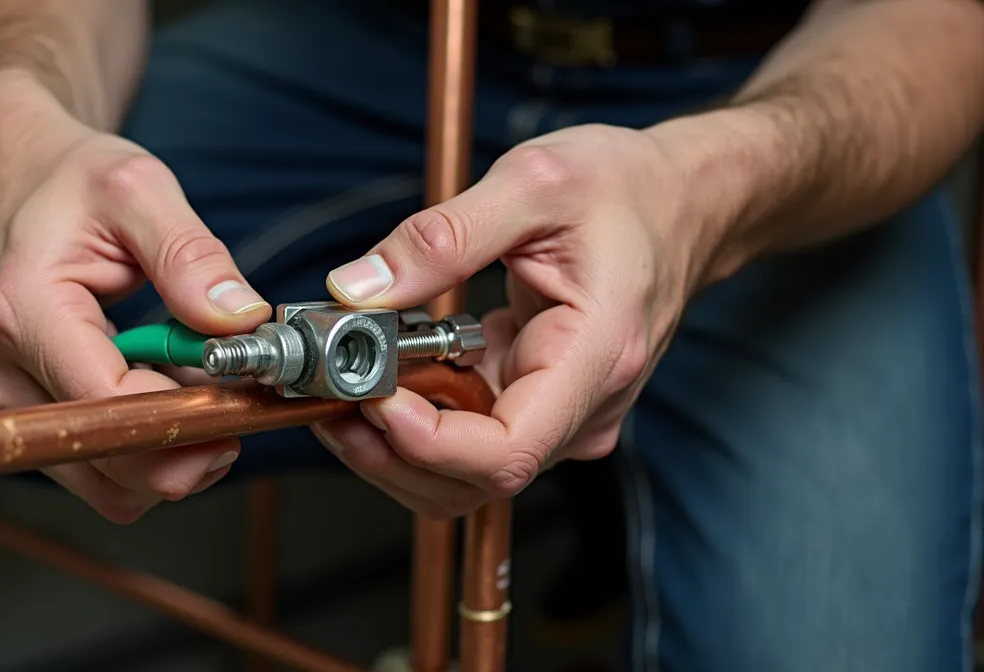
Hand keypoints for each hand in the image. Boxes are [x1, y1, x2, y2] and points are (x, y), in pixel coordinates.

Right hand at [0, 102, 270, 523]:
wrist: (17, 177)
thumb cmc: (68, 179)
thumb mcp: (139, 188)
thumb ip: (191, 255)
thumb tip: (240, 319)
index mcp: (23, 311)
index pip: (108, 404)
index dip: (186, 416)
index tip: (242, 399)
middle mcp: (3, 371)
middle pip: (109, 464)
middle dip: (188, 443)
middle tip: (236, 395)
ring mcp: (10, 400)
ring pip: (110, 484)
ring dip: (172, 447)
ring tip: (196, 380)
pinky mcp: (30, 415)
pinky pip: (103, 466)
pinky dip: (150, 443)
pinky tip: (168, 389)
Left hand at [315, 124, 705, 518]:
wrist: (682, 201)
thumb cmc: (628, 189)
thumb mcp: (534, 183)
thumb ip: (443, 236)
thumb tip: (359, 287)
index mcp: (595, 360)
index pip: (506, 454)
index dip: (427, 443)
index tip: (371, 398)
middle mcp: (583, 408)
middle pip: (471, 479)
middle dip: (386, 448)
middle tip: (326, 390)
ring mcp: (560, 416)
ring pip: (461, 474)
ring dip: (389, 445)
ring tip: (338, 385)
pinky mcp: (536, 405)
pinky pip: (466, 441)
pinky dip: (411, 422)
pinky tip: (376, 376)